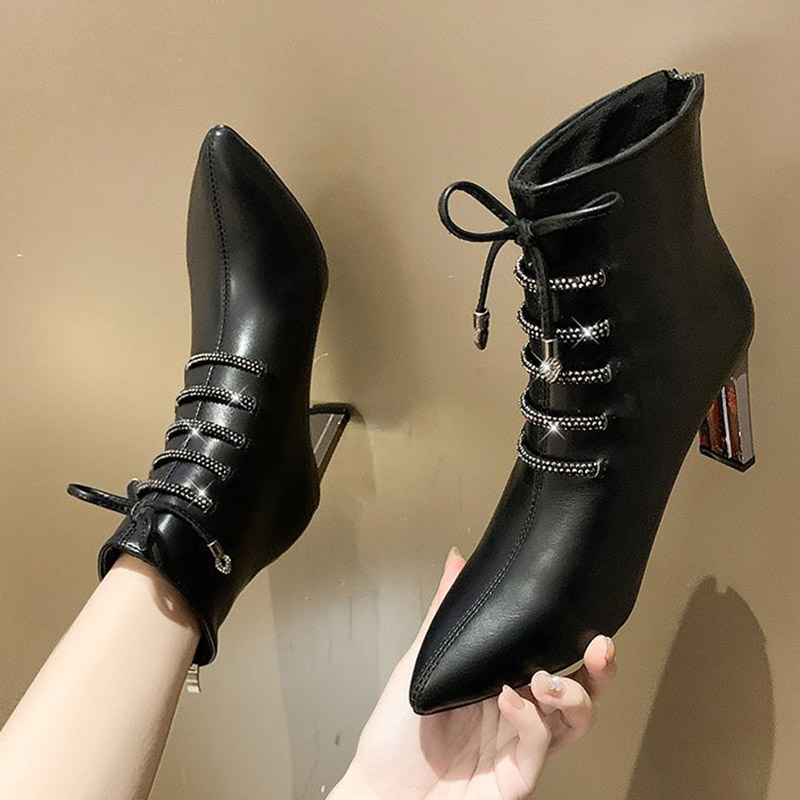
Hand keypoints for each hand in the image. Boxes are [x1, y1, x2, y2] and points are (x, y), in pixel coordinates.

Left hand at [330, 547, 617, 798]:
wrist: (378, 789)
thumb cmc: (396, 732)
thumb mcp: (418, 662)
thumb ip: (443, 613)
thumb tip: (456, 560)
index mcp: (501, 684)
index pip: (552, 660)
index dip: (576, 642)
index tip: (587, 619)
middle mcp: (516, 715)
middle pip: (576, 693)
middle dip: (597, 671)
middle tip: (598, 648)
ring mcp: (517, 747)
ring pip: (572, 723)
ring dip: (572, 696)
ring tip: (547, 678)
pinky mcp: (513, 779)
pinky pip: (537, 748)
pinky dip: (530, 721)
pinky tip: (511, 700)